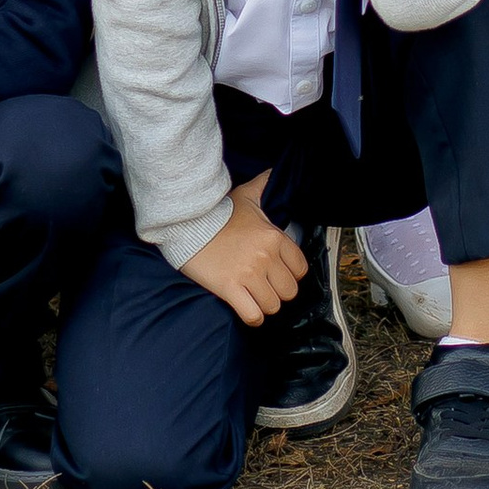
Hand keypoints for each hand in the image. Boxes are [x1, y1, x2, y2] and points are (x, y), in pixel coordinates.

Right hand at [178, 175, 308, 326]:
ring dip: (265, 305)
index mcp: (274, 237)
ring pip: (273, 306)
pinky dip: (253, 317)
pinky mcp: (230, 289)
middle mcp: (265, 257)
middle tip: (266, 286)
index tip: (280, 273)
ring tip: (255, 297)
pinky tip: (248, 310)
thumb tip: (276, 171)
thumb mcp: (246, 195)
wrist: (189, 225)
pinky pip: (253, 315)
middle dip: (279, 292)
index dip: (292, 274)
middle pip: (289, 291)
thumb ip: (265, 184)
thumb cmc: (219, 214)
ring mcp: (248, 275)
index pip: (300, 268)